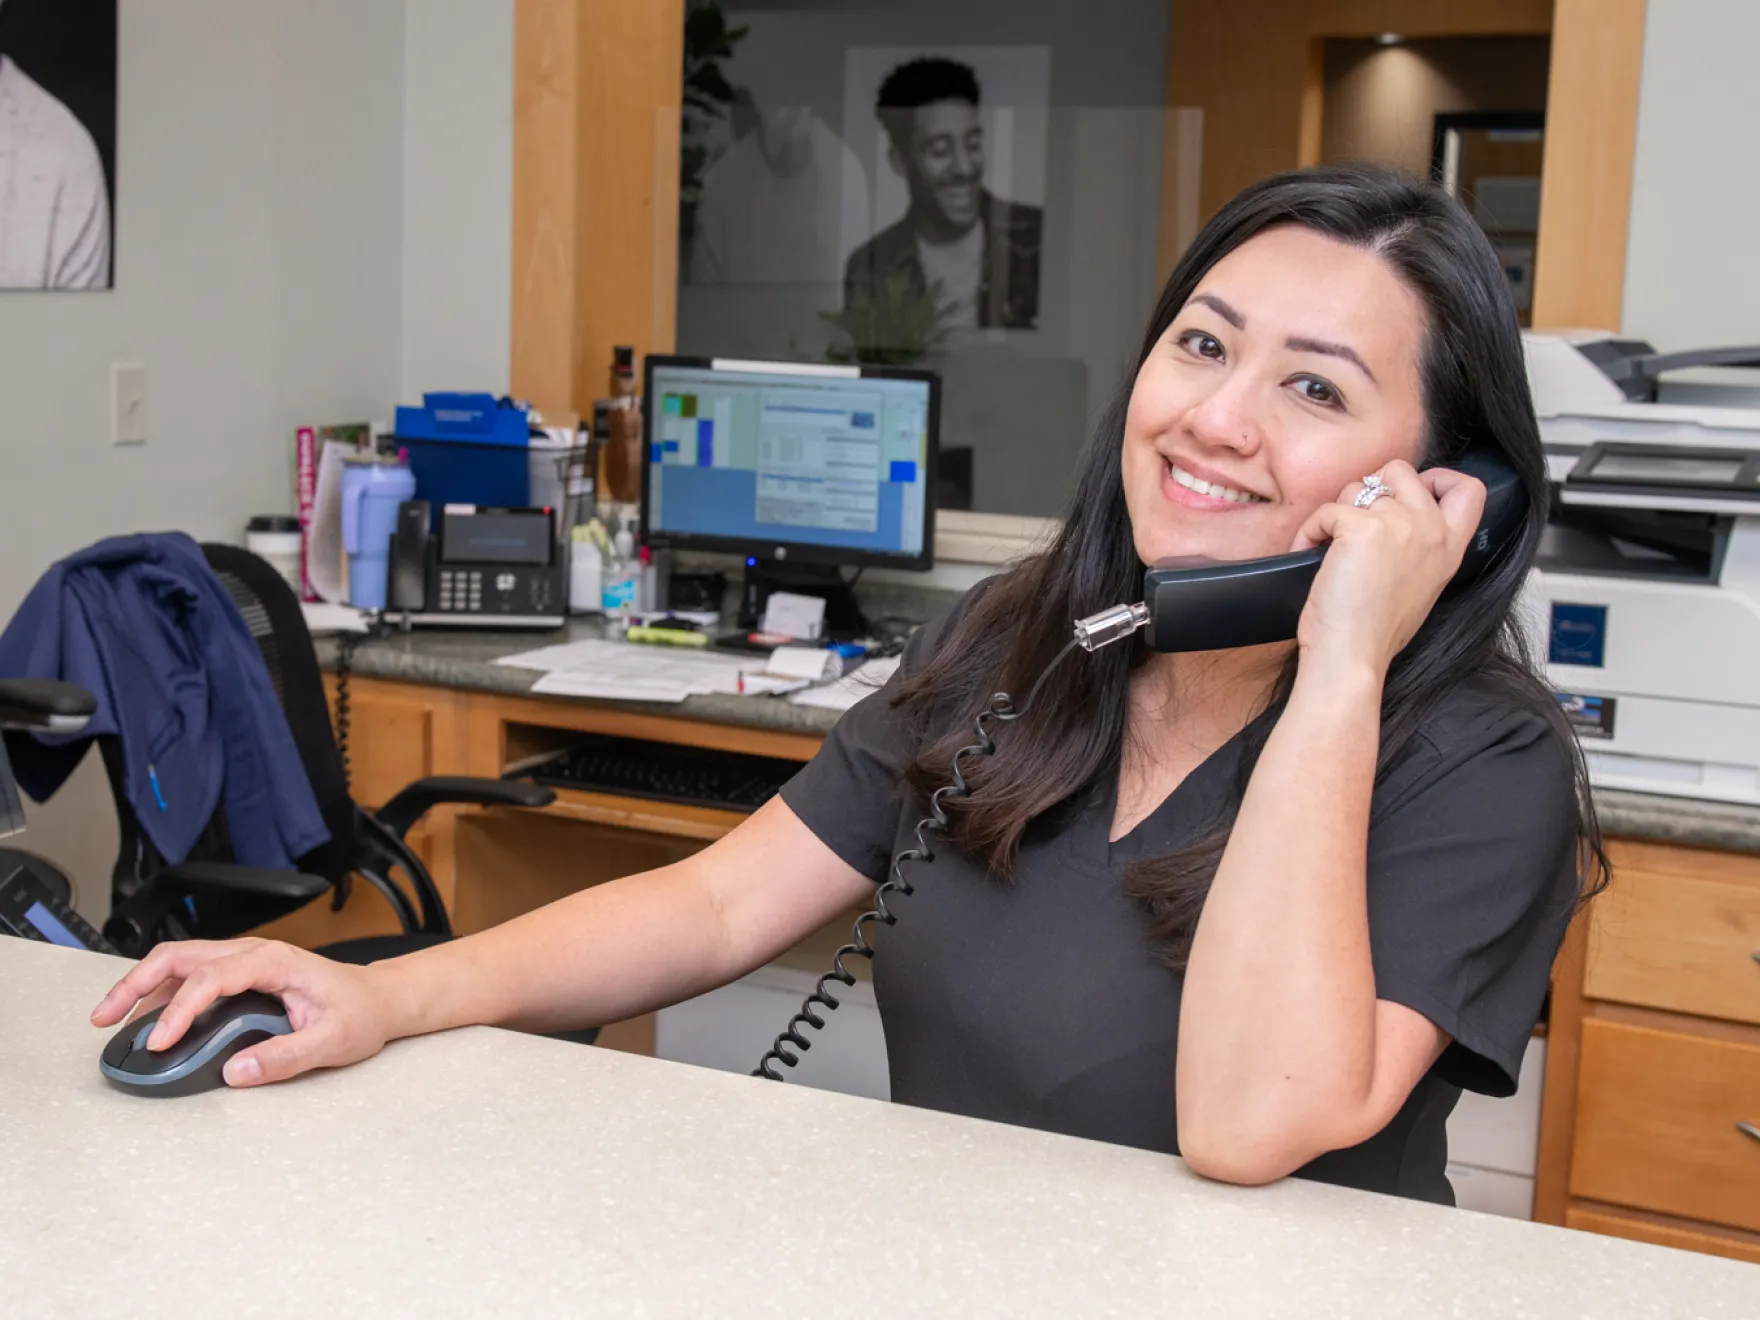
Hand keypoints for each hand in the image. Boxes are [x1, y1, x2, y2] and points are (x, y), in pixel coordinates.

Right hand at [89, 938, 397, 1086]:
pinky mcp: (242, 972)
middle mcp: (255, 953)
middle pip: (180, 956)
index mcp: (275, 962)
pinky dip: (161, 991)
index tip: (159, 1042)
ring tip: (112, 1017)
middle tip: (105, 1017)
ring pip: (180, 959)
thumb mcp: (332, 1041)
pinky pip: (192, 973)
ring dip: (142, 985)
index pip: (212, 978)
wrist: (380, 998)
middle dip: (137, 983)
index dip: (180, 1009)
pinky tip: (146, 1017)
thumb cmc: (361, 1013)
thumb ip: (285, 1057)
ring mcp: (246, 959)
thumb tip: (236, 1072)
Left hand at [1289, 460, 1486, 680]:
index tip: (1411, 492)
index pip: (1470, 488)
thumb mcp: (1419, 585)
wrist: (1352, 656)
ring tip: (1328, 551)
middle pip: (1400, 471)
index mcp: (1448, 547)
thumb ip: (1419, 547)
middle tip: (1354, 527)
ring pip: (1357, 488)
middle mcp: (1430, 529)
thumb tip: (1396, 519)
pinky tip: (1310, 554)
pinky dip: (1309, 531)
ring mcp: (1399, 524)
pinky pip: (1326, 510)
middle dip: (1369, 490)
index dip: (1439, 477)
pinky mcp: (1362, 527)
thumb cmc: (1374, 631)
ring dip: (1335, 515)